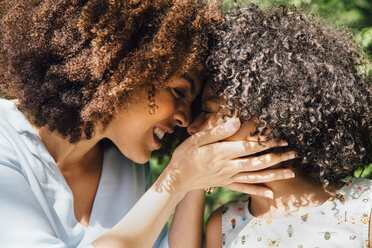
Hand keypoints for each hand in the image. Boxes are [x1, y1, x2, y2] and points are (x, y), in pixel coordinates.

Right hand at [157, 118, 295, 198]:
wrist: (177, 179)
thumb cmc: (185, 156)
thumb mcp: (197, 139)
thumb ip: (218, 131)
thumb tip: (237, 121)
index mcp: (223, 152)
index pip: (251, 146)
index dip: (268, 142)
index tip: (282, 138)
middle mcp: (229, 166)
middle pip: (258, 162)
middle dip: (278, 157)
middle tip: (294, 153)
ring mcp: (229, 177)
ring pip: (256, 176)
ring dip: (274, 174)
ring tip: (291, 172)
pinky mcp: (226, 184)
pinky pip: (245, 188)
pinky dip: (258, 191)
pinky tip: (271, 193)